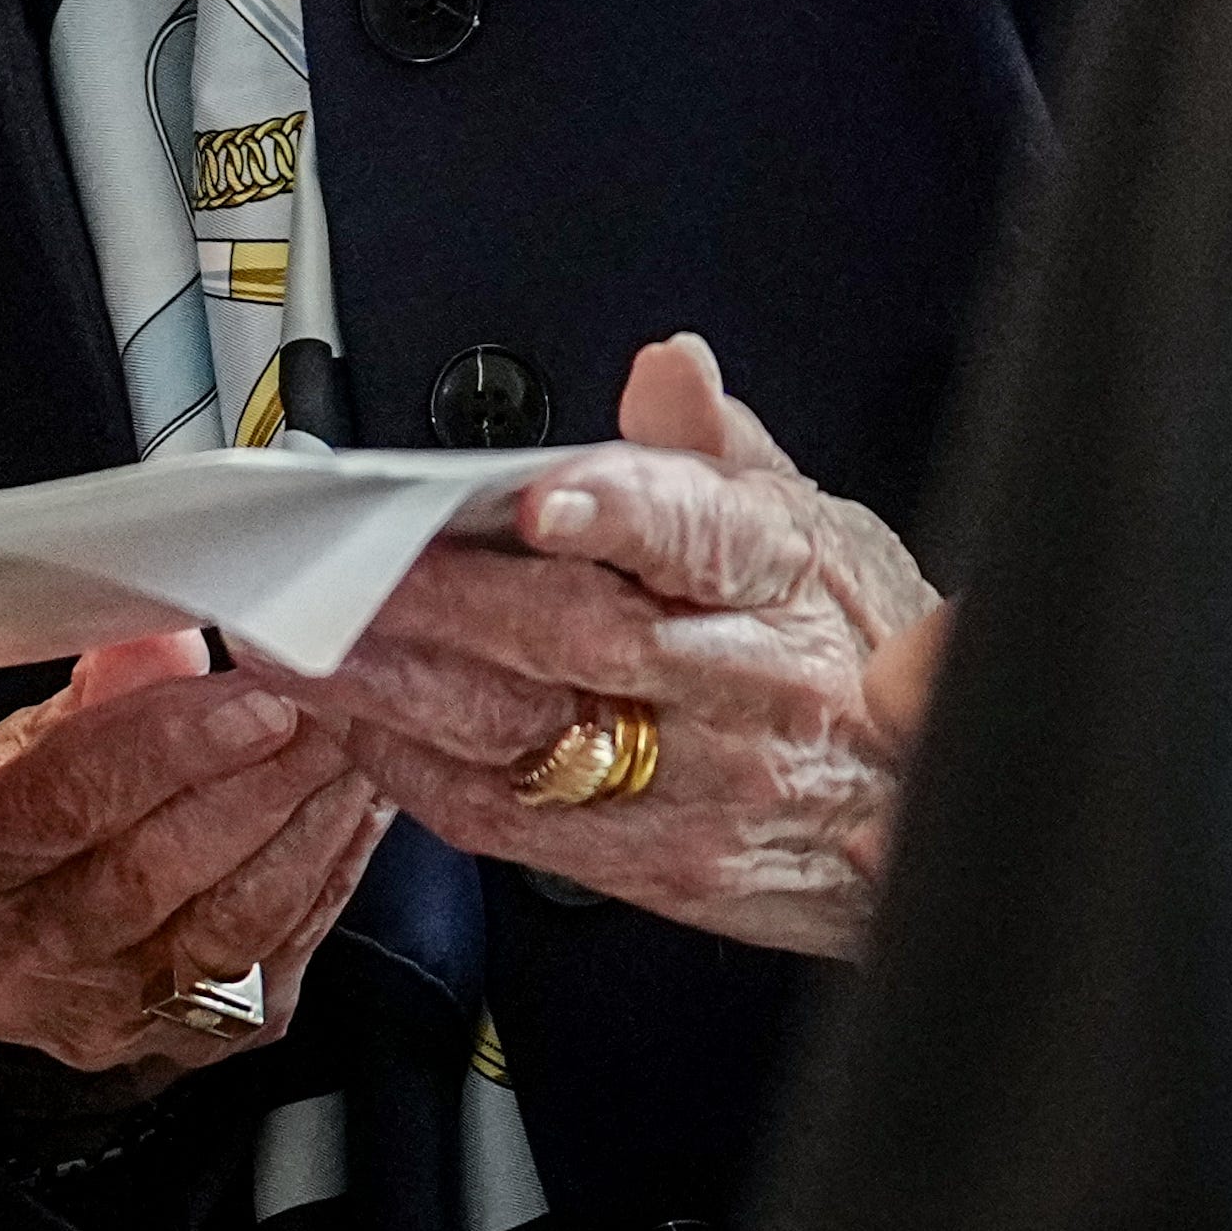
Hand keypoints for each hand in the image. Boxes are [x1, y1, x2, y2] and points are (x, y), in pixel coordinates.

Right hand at [0, 629, 392, 1081]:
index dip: (166, 749)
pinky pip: (274, 961)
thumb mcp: (32, 744)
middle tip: (329, 712)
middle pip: (155, 868)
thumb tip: (166, 638)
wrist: (33, 940)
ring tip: (351, 753)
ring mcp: (103, 1016)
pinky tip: (350, 815)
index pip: (65, 803)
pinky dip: (326, 877)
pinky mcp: (184, 1042)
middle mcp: (18, 957)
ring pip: (227, 924)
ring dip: (307, 828)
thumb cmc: (31, 817)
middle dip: (259, 780)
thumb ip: (99, 695)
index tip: (251, 698)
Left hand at [287, 335, 937, 961]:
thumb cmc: (848, 650)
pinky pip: (518, 819)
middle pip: (574, 632)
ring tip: (304, 644)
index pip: (693, 529)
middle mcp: (744, 678)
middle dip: (438, 599)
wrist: (928, 812)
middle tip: (332, 566)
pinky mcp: (664, 864)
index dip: (614, 506)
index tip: (538, 497)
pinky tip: (362, 726)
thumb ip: (711, 445)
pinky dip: (423, 772)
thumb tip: (670, 366)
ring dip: (400, 686)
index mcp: (779, 570)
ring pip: (526, 729)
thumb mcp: (812, 523)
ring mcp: (703, 780)